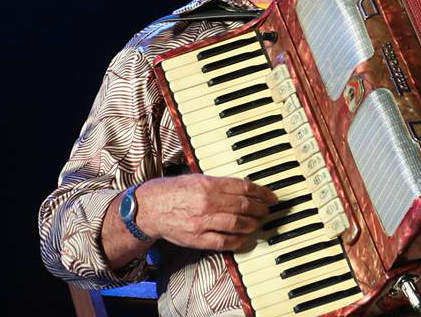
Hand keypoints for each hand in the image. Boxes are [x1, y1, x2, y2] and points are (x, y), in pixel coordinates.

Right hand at [136, 174, 277, 250]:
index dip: (262, 193)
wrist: (149, 208)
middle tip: (267, 210)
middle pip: (243, 206)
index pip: (244, 188)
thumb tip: (245, 189)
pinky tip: (244, 238)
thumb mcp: (197, 179)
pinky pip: (223, 242)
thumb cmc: (173, 191)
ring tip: (258, 223)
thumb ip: (219, 184)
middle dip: (260, 209)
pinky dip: (238, 241)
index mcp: (208, 184)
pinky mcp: (197, 238)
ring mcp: (202, 222)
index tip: (271, 197)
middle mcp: (207, 202)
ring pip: (237, 224)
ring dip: (252, 224)